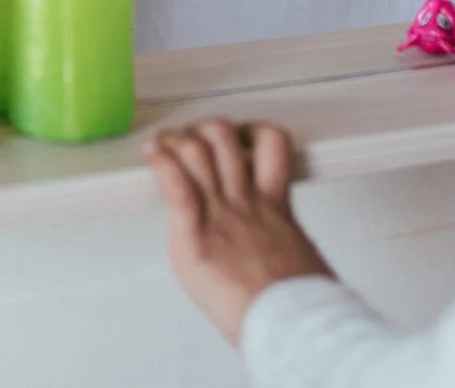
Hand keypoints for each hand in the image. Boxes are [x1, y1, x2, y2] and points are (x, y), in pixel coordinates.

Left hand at [146, 119, 335, 346]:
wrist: (293, 325)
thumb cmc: (301, 306)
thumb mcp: (302, 258)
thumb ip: (286, 239)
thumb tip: (286, 250)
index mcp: (275, 205)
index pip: (271, 142)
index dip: (249, 129)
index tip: (235, 135)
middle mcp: (245, 201)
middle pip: (222, 136)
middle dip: (201, 130)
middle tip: (189, 140)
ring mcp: (221, 216)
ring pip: (196, 151)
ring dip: (174, 141)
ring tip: (162, 144)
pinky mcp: (195, 238)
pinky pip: (176, 187)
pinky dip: (160, 164)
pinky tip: (152, 155)